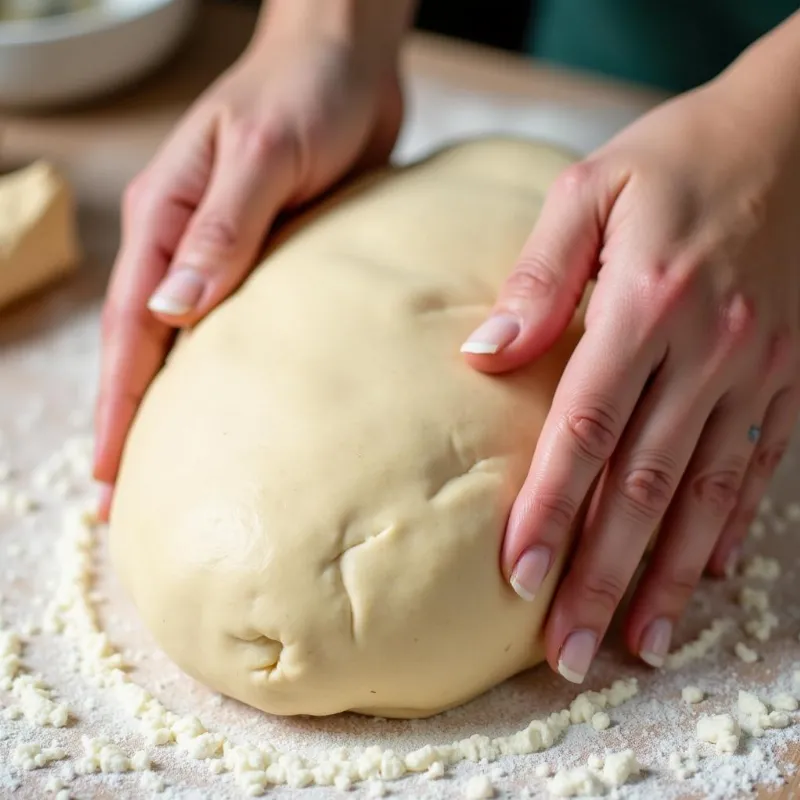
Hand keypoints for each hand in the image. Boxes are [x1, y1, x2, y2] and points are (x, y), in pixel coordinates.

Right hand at [94, 7, 404, 518]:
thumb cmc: (304, 91)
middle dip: (133, 419)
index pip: (130, 329)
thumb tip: (171, 311)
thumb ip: (222, 230)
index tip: (111, 470)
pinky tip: (244, 407)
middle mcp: (186, 244)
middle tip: (128, 494)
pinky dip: (232, 371)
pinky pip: (241, 326)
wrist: (348, 59)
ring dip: (179, 404)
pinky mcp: (270, 257)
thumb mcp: (264, 155)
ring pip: (190, 343)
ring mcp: (227, 254)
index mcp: (167, 221)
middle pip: (146, 347)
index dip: (118, 403)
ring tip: (179, 466)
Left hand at [462, 47, 799, 680]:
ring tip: (637, 646)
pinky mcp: (787, 374)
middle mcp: (705, 352)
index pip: (585, 430)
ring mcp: (755, 370)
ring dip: (667, 576)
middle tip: (570, 652)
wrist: (795, 131)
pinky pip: (758, 466)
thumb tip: (486, 357)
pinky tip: (704, 579)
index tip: (519, 576)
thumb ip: (539, 277)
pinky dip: (729, 528)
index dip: (551, 508)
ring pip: (704, 494)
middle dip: (602, 574)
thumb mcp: (592, 189)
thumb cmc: (676, 158)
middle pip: (642, 485)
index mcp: (645, 306)